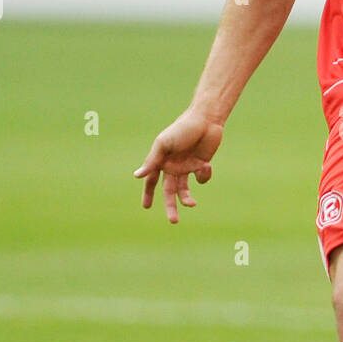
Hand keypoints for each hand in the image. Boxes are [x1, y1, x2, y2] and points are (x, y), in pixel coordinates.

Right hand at [134, 109, 222, 223]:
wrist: (206, 121)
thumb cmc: (182, 129)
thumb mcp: (163, 144)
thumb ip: (152, 161)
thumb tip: (136, 176)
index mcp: (161, 161)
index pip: (151, 181)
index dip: (148, 194)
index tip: (146, 207)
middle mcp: (172, 166)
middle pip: (169, 191)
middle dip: (170, 206)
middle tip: (173, 221)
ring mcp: (187, 167)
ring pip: (185, 189)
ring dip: (187, 199)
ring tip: (192, 204)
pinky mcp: (201, 165)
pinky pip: (201, 178)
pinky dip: (204, 175)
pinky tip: (205, 164)